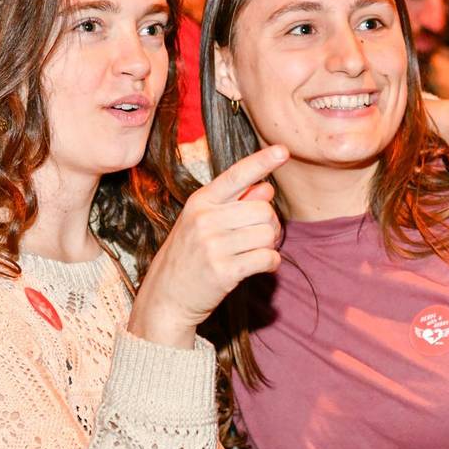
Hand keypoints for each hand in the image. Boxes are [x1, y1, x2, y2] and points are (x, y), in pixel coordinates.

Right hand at [129, 145, 287, 347]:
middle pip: (263, 208)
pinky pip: (267, 258)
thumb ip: (233, 204)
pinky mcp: (224, 271)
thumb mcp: (202, 224)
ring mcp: (213, 246)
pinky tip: (259, 266)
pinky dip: (271, 263)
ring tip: (254, 252)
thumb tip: (266, 187)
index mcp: (199, 203)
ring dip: (269, 245)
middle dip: (270, 223)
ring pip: (267, 234)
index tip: (282, 150)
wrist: (166, 298)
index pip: (235, 176)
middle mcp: (205, 220)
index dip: (261, 162)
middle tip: (259, 237)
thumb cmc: (188, 258)